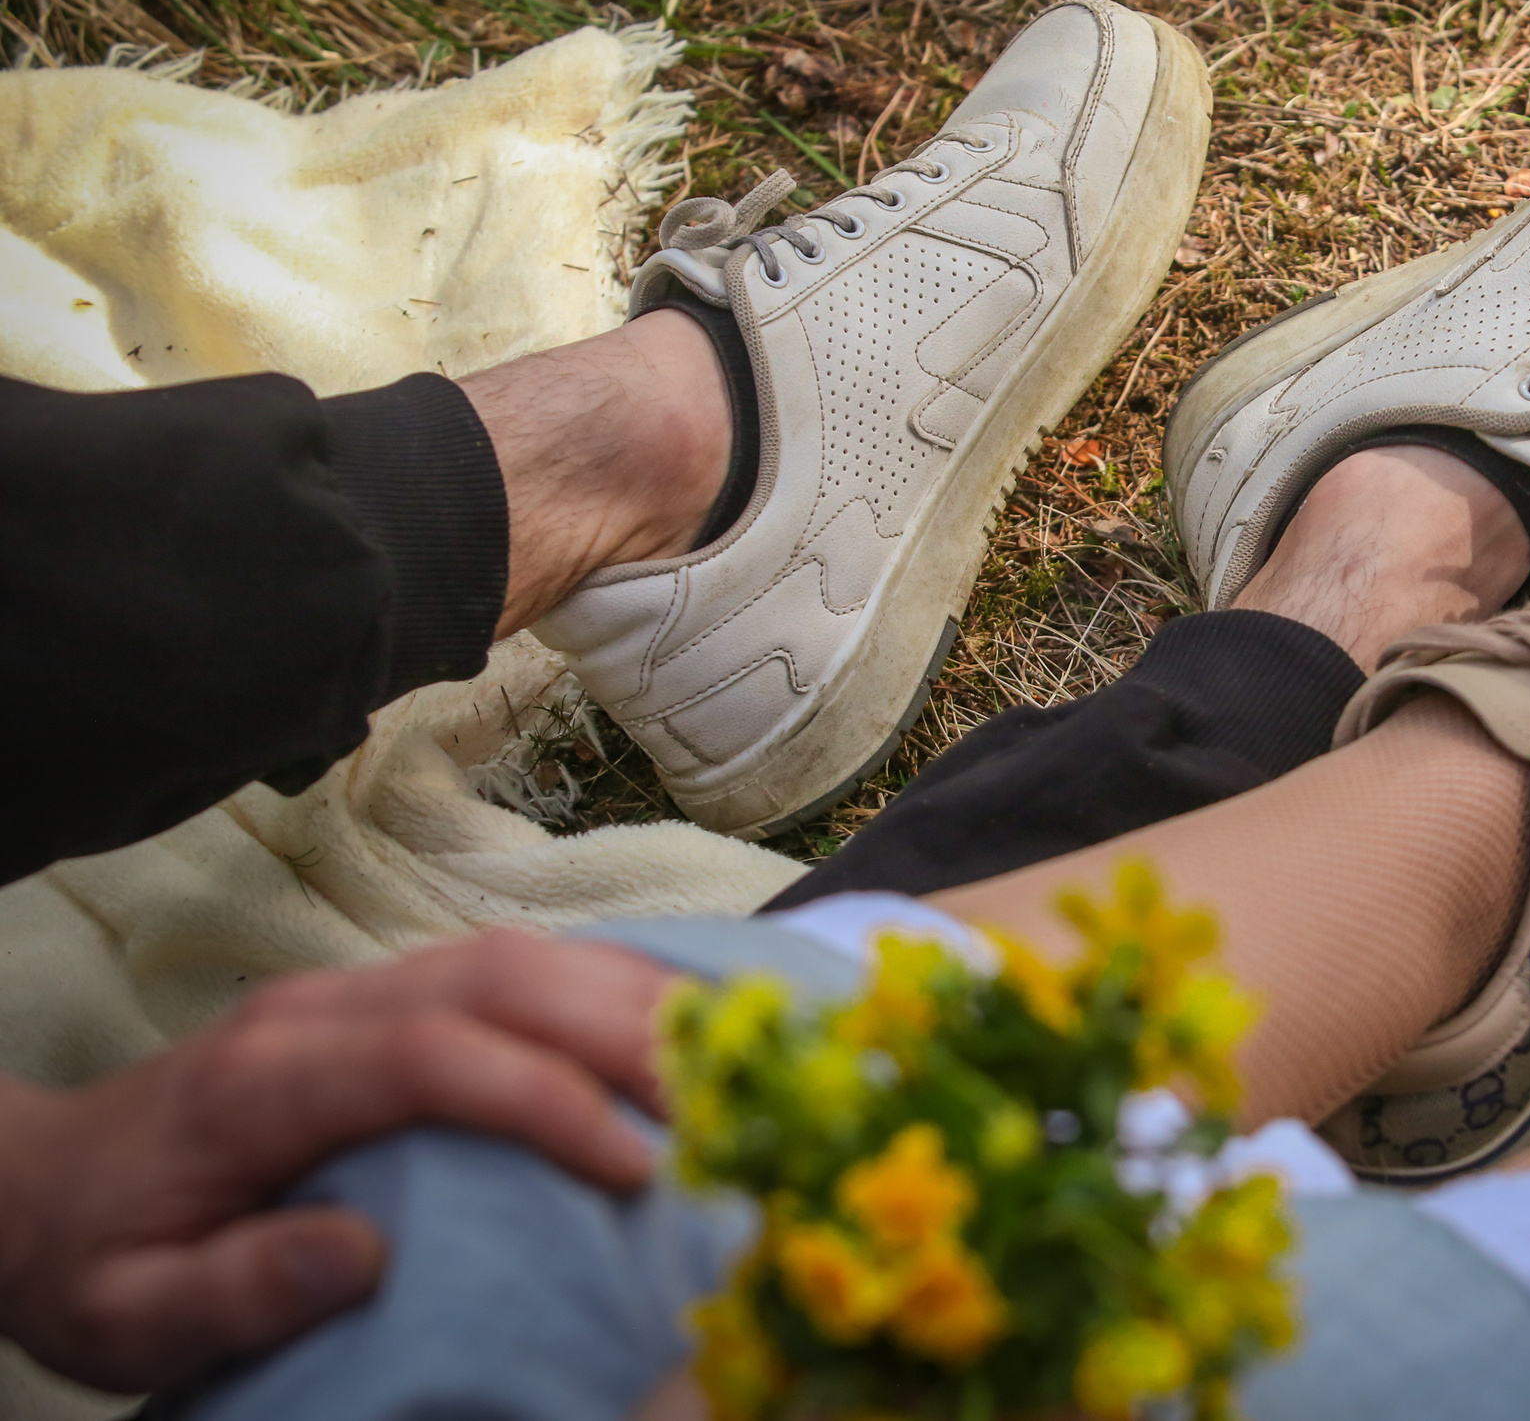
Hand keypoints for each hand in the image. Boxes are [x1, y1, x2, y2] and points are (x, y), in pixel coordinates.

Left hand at [0, 929, 674, 1392]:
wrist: (36, 1186)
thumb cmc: (95, 1259)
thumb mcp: (124, 1317)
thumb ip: (236, 1291)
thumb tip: (361, 1254)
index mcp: (262, 1082)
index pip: (432, 1055)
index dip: (545, 1099)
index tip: (632, 1168)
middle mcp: (319, 1009)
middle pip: (496, 977)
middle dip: (620, 1029)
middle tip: (720, 1101)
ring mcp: (353, 988)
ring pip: (515, 952)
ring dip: (624, 994)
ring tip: (719, 1058)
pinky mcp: (382, 994)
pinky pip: (509, 962)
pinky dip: (600, 982)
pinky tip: (662, 1018)